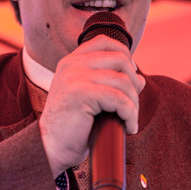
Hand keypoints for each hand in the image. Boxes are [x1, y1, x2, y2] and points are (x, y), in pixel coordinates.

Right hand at [39, 35, 145, 176]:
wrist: (49, 148)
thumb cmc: (72, 128)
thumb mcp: (91, 100)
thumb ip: (110, 84)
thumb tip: (141, 79)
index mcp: (71, 62)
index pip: (104, 41)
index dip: (125, 54)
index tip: (130, 78)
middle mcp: (72, 65)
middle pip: (120, 60)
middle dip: (133, 85)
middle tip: (131, 107)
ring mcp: (75, 77)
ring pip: (124, 81)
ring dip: (133, 104)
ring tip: (129, 121)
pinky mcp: (81, 93)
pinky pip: (119, 99)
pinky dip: (130, 114)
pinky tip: (128, 127)